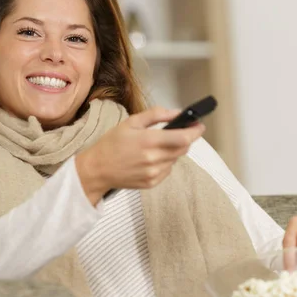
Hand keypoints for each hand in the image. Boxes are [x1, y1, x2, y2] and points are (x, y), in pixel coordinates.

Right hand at [76, 106, 205, 204]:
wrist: (97, 169)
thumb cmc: (112, 143)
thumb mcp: (131, 122)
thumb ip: (156, 115)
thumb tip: (177, 113)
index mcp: (149, 141)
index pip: (184, 138)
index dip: (195, 131)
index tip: (199, 125)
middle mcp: (154, 159)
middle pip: (184, 149)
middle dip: (185, 139)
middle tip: (176, 132)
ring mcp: (154, 173)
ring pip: (176, 159)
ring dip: (173, 150)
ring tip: (156, 146)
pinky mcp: (152, 183)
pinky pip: (168, 169)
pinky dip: (165, 162)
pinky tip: (150, 158)